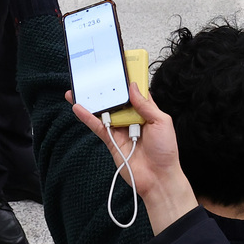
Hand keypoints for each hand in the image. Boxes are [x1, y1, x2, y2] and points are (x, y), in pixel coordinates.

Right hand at [68, 83, 198, 233]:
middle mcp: (132, 118)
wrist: (159, 178)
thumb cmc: (165, 151)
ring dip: (93, 100)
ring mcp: (120, 129)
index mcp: (147, 111)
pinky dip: (87, 117)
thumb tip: (132, 87)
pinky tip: (78, 107)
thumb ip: (146, 105)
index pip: (135, 91)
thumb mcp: (162, 122)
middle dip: (107, 87)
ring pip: (104, 111)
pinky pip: (97, 126)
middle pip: (116, 99)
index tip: (119, 65)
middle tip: (94, 73)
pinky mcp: (111, 141)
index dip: (128, 79)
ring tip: (79, 87)